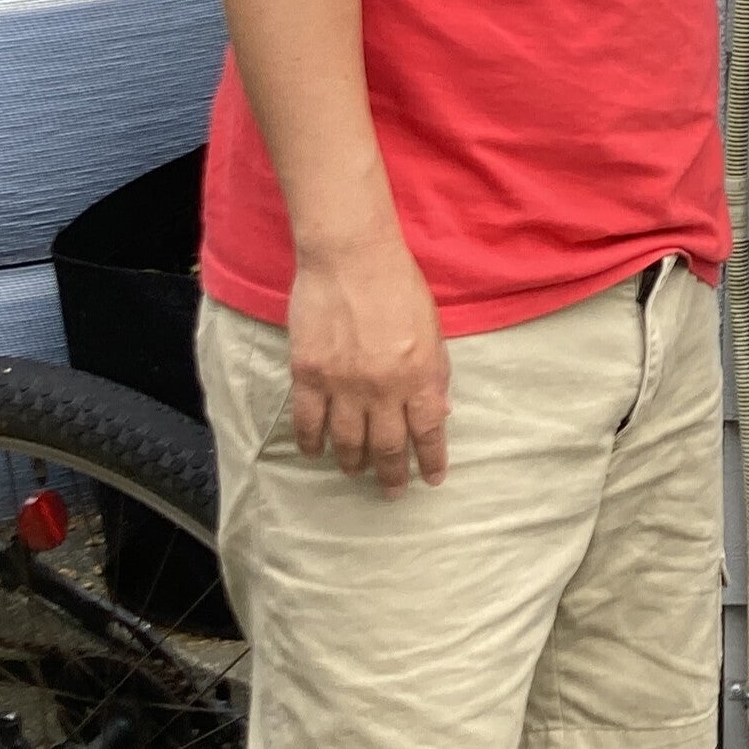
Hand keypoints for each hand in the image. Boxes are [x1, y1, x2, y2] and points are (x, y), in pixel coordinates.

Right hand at [287, 227, 450, 496]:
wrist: (351, 258)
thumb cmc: (399, 286)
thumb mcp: (433, 329)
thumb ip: (435, 373)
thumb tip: (440, 412)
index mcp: (420, 375)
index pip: (429, 431)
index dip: (432, 460)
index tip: (433, 479)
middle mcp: (383, 388)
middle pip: (388, 446)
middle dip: (392, 474)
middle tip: (392, 491)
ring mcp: (343, 384)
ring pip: (347, 442)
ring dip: (353, 463)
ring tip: (355, 472)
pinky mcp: (309, 375)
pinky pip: (308, 422)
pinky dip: (312, 443)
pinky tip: (316, 453)